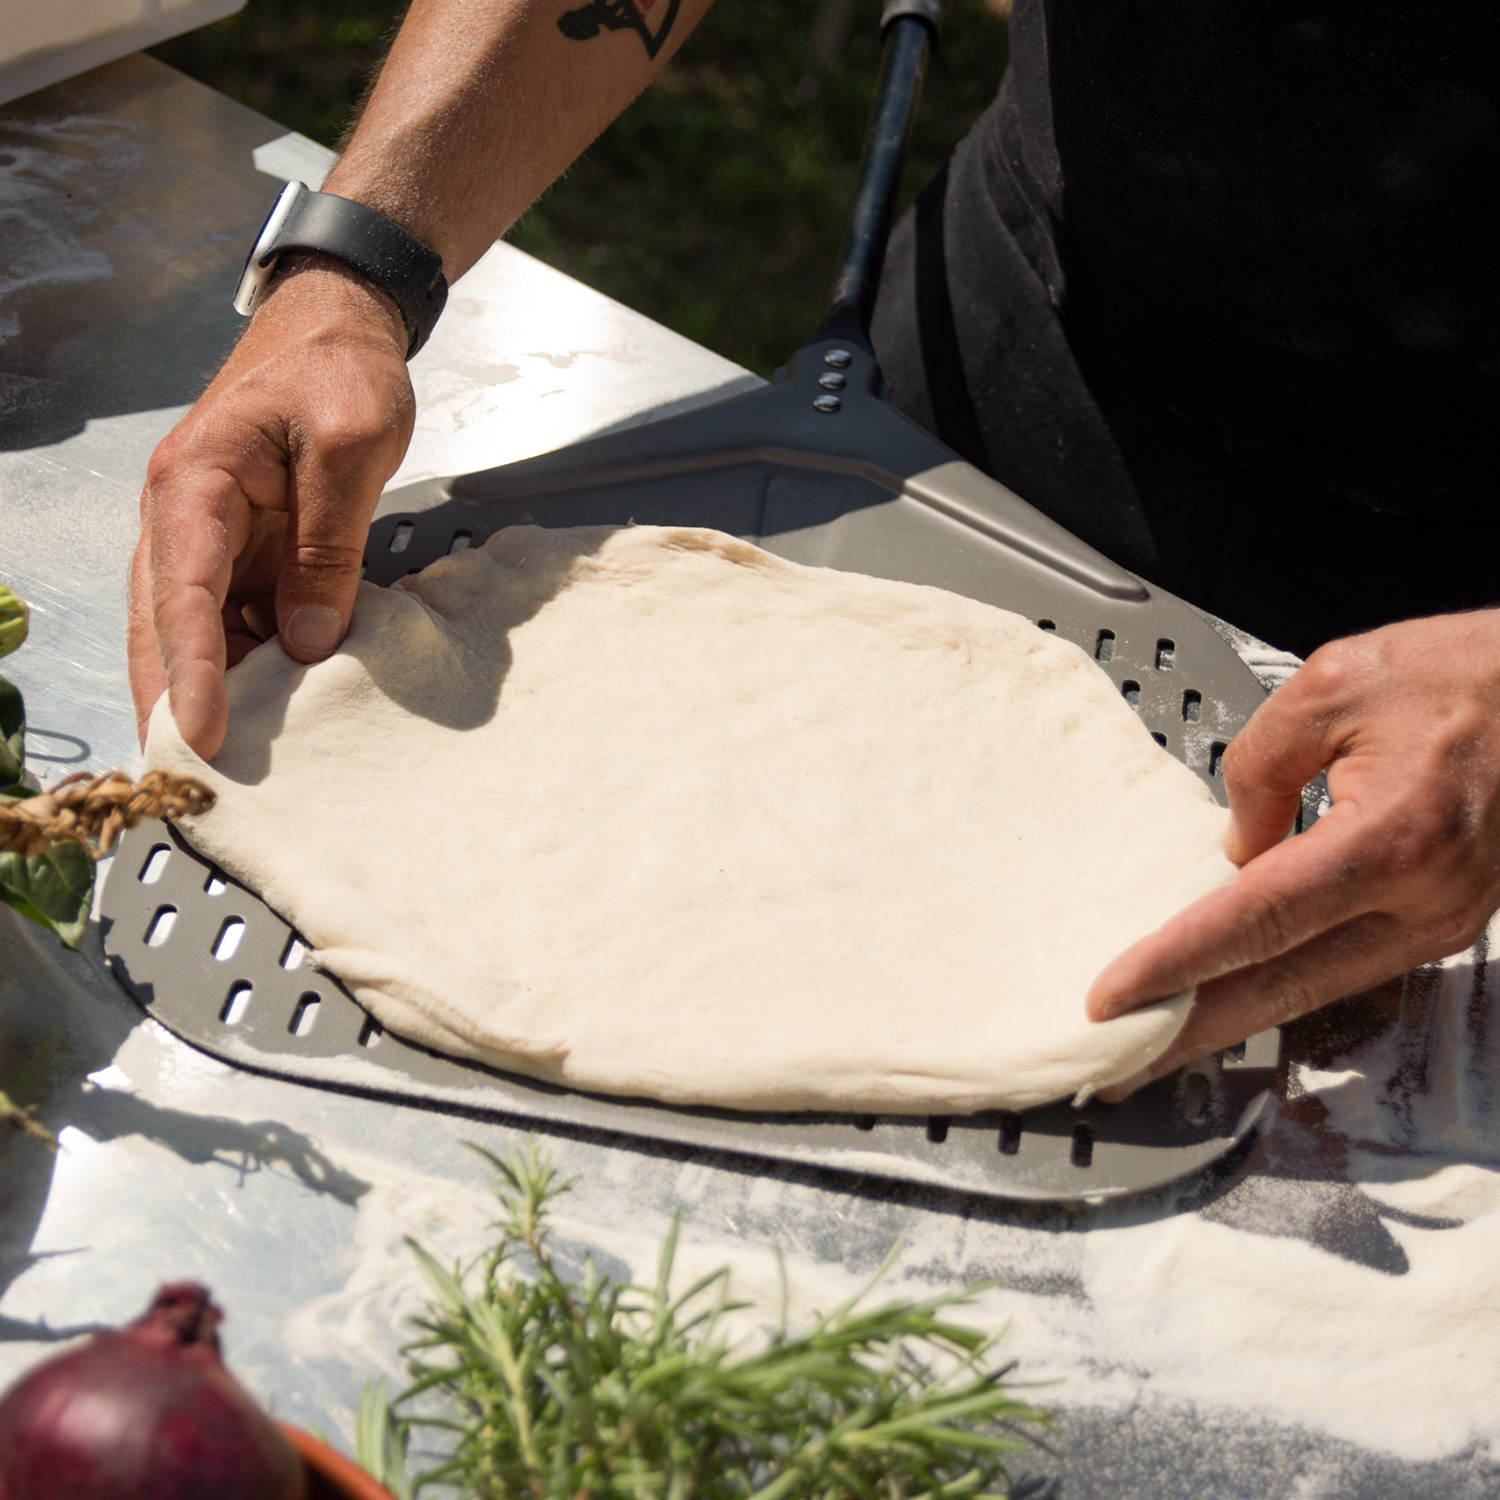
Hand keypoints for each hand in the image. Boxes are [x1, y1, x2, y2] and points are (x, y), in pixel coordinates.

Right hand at [129, 261, 414, 757]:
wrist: (339, 328)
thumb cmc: (340, 369)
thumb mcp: (350, 448)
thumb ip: (329, 546)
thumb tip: (310, 641)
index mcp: (197, 483)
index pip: (182, 593)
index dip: (189, 669)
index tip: (202, 733)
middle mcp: (186, 517)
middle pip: (163, 625)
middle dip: (171, 700)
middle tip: (187, 780)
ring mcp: (212, 536)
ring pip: (194, 630)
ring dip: (208, 691)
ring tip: (229, 766)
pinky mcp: (243, 550)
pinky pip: (235, 618)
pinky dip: (246, 666)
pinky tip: (270, 712)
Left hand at [1087, 611, 1499, 1096]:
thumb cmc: (1462, 674)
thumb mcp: (1332, 686)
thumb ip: (1258, 770)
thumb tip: (1232, 850)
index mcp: (1393, 837)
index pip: (1256, 920)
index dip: (1175, 964)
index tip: (1113, 997)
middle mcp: (1426, 899)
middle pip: (1284, 987)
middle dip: (1193, 1033)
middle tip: (1118, 1066)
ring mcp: (1442, 922)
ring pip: (1317, 990)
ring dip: (1232, 1021)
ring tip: (1158, 1045)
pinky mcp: (1443, 922)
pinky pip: (1347, 967)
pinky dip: (1280, 988)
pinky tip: (1230, 996)